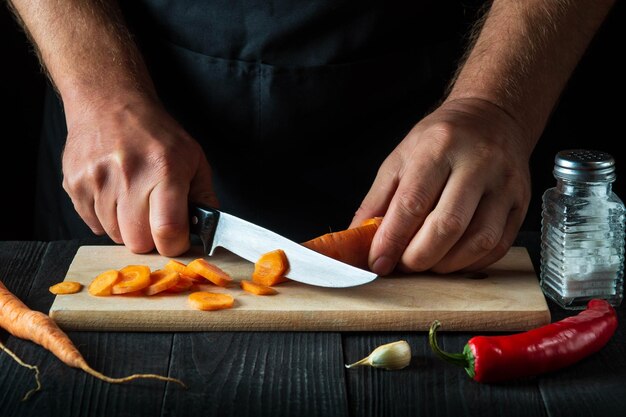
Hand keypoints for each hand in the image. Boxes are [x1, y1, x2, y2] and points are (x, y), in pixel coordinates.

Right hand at [61, 93, 217, 255]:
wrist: (109, 103)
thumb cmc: (157, 134)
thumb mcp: (193, 158)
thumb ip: (204, 197)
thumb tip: (210, 231)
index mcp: (164, 170)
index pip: (168, 231)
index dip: (175, 245)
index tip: (178, 238)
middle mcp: (128, 176)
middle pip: (137, 242)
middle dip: (151, 239)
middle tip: (156, 219)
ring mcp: (96, 181)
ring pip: (114, 236)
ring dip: (127, 228)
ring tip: (134, 200)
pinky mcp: (74, 185)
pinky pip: (93, 225)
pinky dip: (107, 219)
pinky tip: (115, 195)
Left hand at [351, 98, 532, 274]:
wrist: (492, 117)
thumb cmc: (441, 139)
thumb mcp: (401, 158)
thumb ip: (378, 200)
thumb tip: (358, 240)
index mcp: (439, 146)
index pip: (412, 203)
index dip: (392, 240)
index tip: (378, 262)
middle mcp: (477, 163)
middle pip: (448, 225)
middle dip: (419, 257)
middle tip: (403, 265)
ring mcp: (505, 184)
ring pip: (478, 240)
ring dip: (446, 264)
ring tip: (427, 263)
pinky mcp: (521, 202)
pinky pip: (498, 245)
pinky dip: (471, 263)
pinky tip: (453, 259)